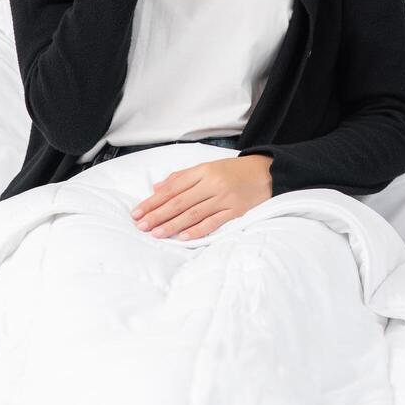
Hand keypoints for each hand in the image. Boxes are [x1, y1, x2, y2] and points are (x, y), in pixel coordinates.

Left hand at [131, 154, 274, 240]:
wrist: (267, 173)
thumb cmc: (234, 171)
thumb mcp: (208, 167)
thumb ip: (182, 177)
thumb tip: (156, 188)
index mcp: (204, 170)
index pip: (172, 188)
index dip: (153, 201)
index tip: (137, 212)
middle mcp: (213, 183)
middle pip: (180, 201)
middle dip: (158, 215)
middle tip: (141, 225)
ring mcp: (225, 198)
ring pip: (193, 213)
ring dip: (172, 225)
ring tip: (156, 233)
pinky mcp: (236, 211)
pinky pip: (213, 222)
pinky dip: (197, 230)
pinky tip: (182, 237)